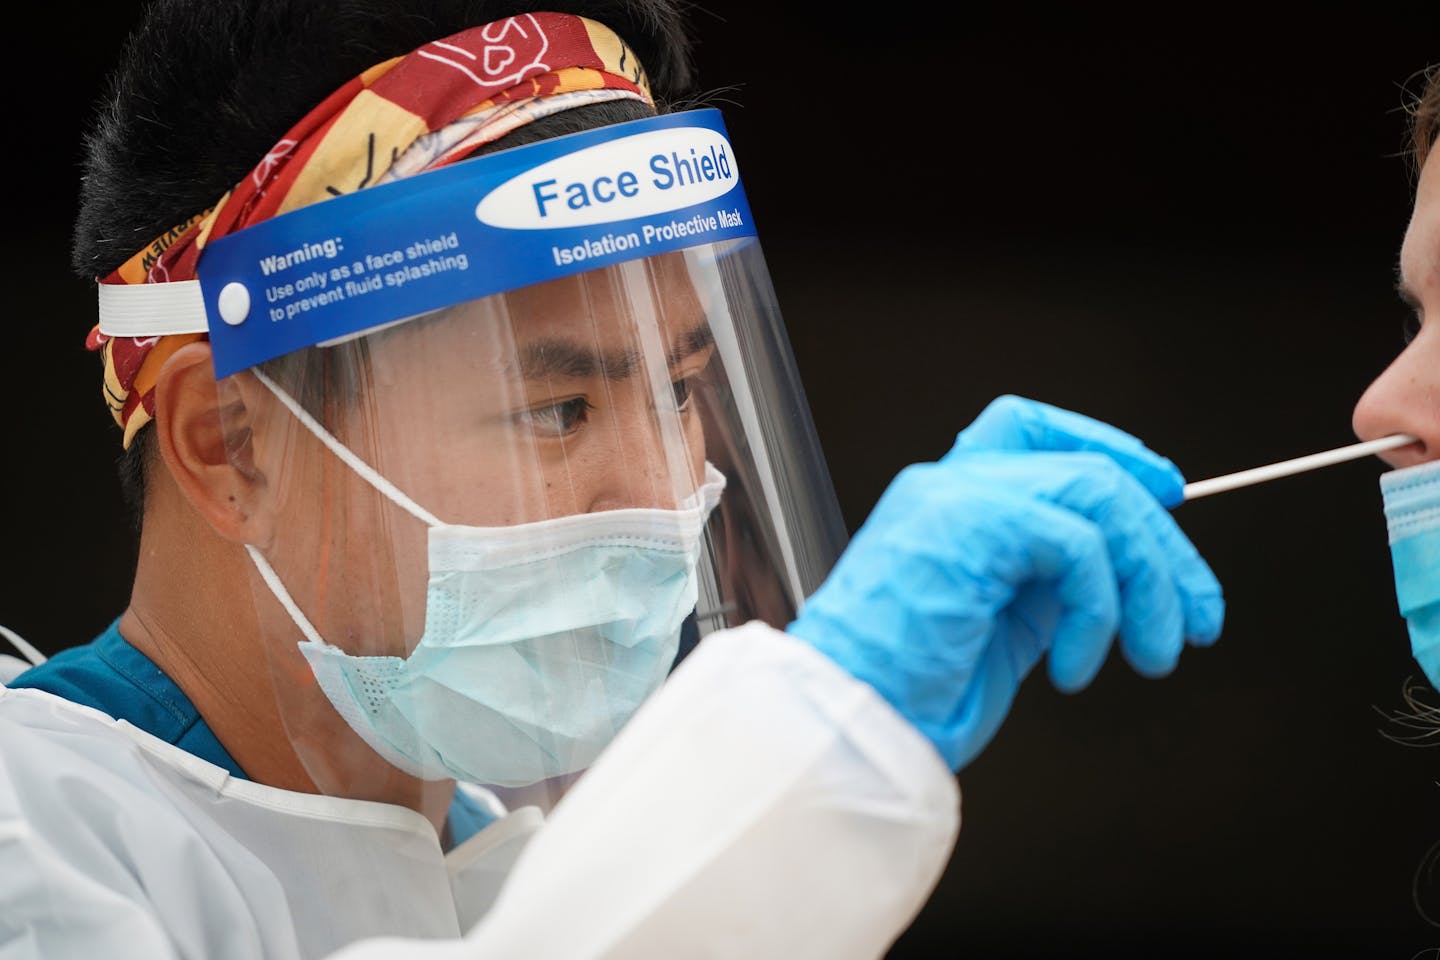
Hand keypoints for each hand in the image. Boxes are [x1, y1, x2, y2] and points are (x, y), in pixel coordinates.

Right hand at [786, 394, 1224, 769]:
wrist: (850, 724)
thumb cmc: (907, 691)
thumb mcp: (1001, 626)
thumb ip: (1048, 582)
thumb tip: (1122, 570)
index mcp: (948, 503)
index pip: (1035, 429)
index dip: (1111, 448)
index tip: (1167, 494)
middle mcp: (949, 487)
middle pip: (1089, 467)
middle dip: (1163, 546)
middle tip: (1197, 615)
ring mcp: (956, 497)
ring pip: (1097, 494)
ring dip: (1150, 583)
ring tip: (1152, 652)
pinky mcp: (973, 524)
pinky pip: (1079, 542)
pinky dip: (1100, 608)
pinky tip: (1077, 664)